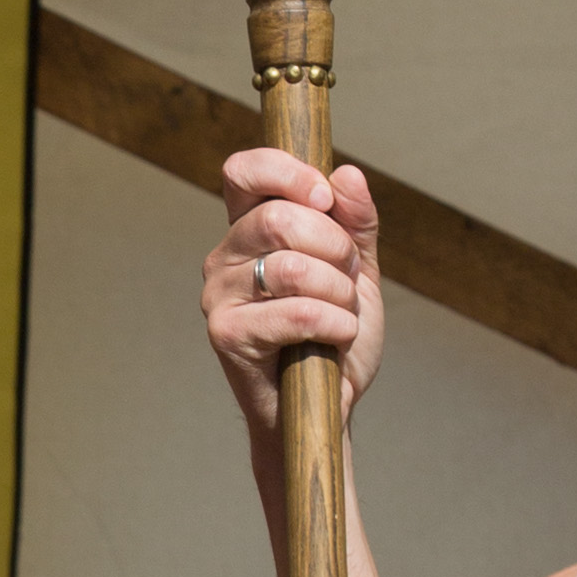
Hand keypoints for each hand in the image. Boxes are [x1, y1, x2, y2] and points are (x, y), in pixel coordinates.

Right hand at [204, 147, 381, 441]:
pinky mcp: (226, 335)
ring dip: (339, 292)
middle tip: (347, 276)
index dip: (287, 172)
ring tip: (342, 314)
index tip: (325, 198)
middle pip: (279, 218)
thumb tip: (346, 174)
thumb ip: (355, 222)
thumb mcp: (356, 269)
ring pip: (293, 268)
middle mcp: (225, 258)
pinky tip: (337, 338)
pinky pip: (295, 312)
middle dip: (336, 247)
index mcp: (249, 231)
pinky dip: (335, 324)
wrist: (328, 404)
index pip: (244, 172)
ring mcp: (220, 296)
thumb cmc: (336, 335)